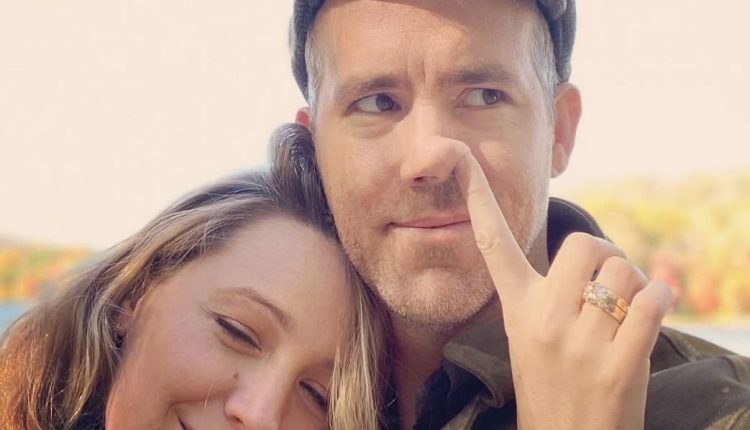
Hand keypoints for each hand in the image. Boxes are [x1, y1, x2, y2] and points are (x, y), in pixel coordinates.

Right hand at [453, 147, 671, 429]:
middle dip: (607, 256)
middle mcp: (543, 320)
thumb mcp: (531, 335)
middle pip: (586, 244)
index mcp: (518, 308)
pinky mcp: (617, 366)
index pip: (492, 243)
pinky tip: (649, 316)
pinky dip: (662, 299)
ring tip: (623, 315)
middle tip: (606, 283)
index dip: (475, 194)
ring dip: (636, 286)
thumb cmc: (552, 385)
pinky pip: (652, 302)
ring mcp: (579, 344)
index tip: (456, 154)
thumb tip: (594, 251)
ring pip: (625, 272)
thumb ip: (552, 292)